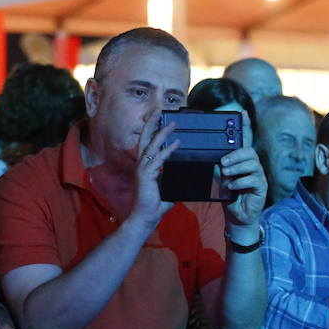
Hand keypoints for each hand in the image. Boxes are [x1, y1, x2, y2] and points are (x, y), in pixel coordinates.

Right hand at [129, 112, 178, 228]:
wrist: (146, 217)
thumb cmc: (155, 204)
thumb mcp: (167, 187)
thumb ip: (173, 178)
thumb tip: (186, 173)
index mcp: (145, 165)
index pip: (148, 143)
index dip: (153, 130)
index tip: (160, 119)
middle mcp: (142, 164)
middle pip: (145, 138)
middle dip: (151, 123)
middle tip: (158, 111)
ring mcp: (143, 169)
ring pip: (152, 145)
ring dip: (162, 133)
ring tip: (172, 123)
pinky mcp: (146, 175)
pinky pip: (158, 159)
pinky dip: (168, 150)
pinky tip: (176, 143)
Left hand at [219, 111, 266, 233]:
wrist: (235, 216)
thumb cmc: (227, 195)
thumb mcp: (220, 178)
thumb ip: (220, 166)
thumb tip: (215, 158)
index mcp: (242, 161)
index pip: (245, 140)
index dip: (245, 126)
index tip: (242, 112)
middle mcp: (253, 165)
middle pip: (249, 151)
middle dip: (235, 155)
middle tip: (223, 164)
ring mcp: (259, 176)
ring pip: (252, 163)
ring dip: (236, 168)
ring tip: (226, 176)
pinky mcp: (262, 187)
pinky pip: (253, 179)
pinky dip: (240, 182)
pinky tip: (232, 187)